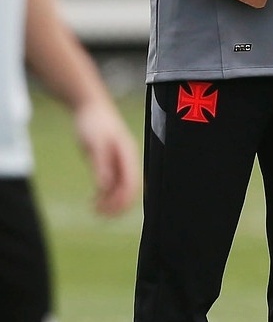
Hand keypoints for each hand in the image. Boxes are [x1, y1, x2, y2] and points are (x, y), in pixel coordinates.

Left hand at [72, 99, 139, 215]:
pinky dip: (104, 194)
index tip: (109, 211)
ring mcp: (119, 161)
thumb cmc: (95, 122)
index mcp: (128, 154)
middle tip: (99, 214)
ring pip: (121, 188)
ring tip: (93, 210)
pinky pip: (112, 183)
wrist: (90, 107)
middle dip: (117, 204)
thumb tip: (105, 186)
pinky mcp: (110, 162)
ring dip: (110, 201)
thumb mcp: (95, 144)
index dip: (123, 200)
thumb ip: (102, 164)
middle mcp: (127, 160)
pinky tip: (93, 200)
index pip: (132, 183)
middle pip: (129, 188)